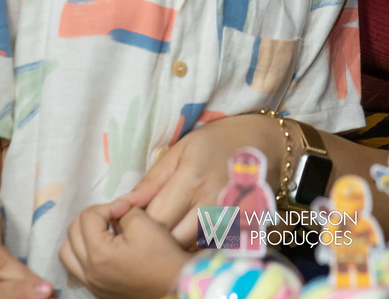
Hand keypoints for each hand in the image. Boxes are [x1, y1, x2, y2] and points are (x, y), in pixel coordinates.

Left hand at [59, 200, 191, 298]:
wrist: (175, 285)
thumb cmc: (162, 255)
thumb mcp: (143, 222)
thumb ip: (122, 210)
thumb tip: (115, 210)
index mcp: (98, 254)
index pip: (88, 216)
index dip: (109, 205)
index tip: (128, 208)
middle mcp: (89, 271)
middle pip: (73, 231)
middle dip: (93, 217)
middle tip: (116, 216)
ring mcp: (92, 283)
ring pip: (68, 251)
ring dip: (82, 235)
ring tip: (104, 231)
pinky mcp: (98, 290)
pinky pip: (77, 267)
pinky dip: (84, 253)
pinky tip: (104, 248)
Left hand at [121, 114, 287, 246]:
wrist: (265, 144)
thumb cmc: (217, 141)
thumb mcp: (180, 150)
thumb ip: (152, 180)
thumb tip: (123, 205)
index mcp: (192, 179)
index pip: (154, 218)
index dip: (136, 222)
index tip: (130, 217)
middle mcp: (210, 203)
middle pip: (170, 238)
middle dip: (152, 237)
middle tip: (147, 224)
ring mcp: (226, 219)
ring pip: (187, 247)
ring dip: (172, 241)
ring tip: (169, 224)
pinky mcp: (237, 228)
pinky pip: (206, 245)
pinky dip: (193, 242)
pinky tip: (190, 227)